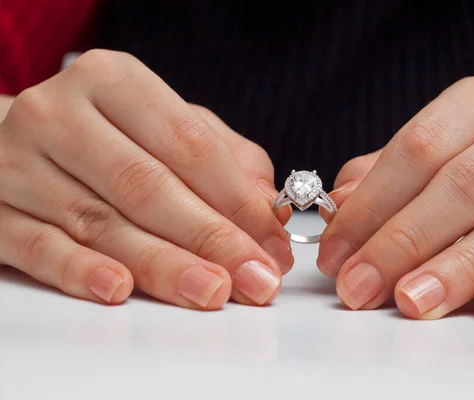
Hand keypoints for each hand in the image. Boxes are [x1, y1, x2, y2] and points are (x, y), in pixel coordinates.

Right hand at [0, 49, 292, 309]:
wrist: (20, 139)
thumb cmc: (108, 132)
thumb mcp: (167, 124)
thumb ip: (224, 156)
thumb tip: (265, 208)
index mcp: (113, 81)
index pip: (190, 144)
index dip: (238, 200)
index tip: (273, 244)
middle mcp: (60, 114)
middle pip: (147, 186)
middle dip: (210, 239)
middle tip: (255, 279)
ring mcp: (16, 161)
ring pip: (100, 222)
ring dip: (163, 264)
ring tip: (211, 292)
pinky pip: (38, 246)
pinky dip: (80, 270)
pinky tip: (120, 288)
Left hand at [318, 76, 473, 319]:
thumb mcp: (435, 151)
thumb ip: (383, 175)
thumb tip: (338, 209)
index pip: (418, 148)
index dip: (371, 205)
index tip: (336, 254)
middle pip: (465, 185)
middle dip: (404, 243)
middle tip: (361, 287)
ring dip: (458, 268)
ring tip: (413, 302)